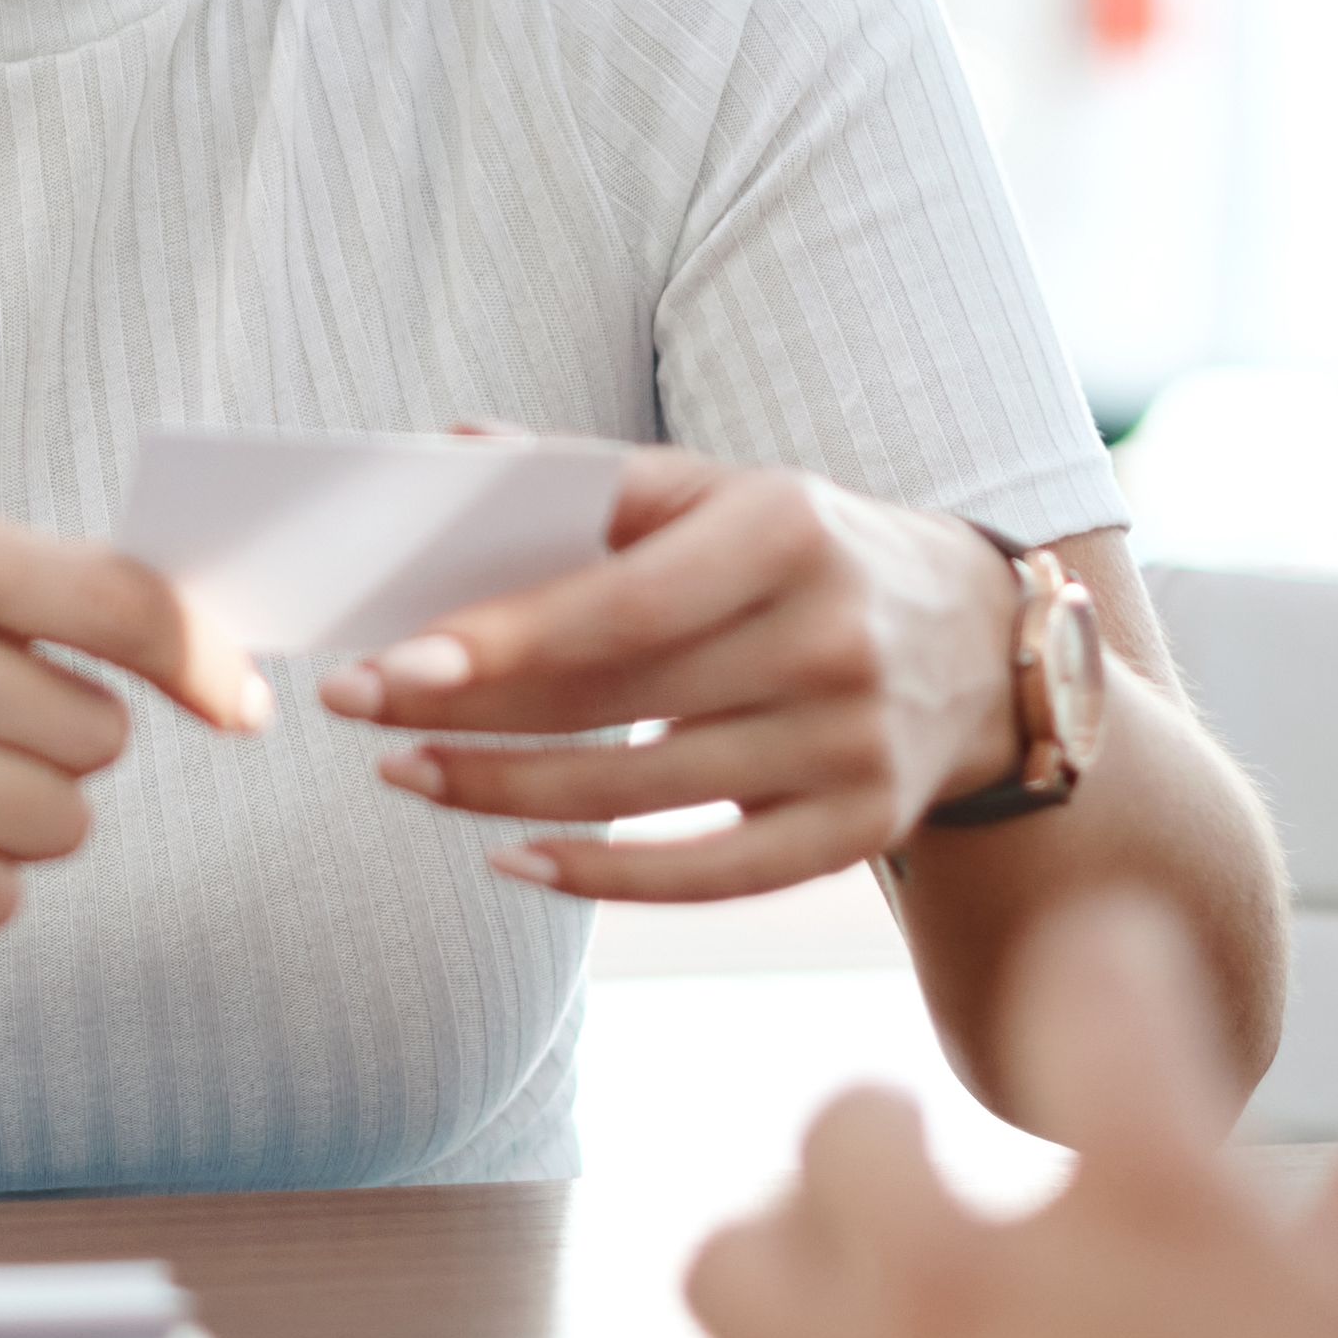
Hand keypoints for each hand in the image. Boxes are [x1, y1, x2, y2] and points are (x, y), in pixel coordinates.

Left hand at [317, 448, 1023, 898]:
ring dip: (504, 793)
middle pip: (616, 700)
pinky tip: (511, 859)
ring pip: (642, 793)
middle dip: (470, 713)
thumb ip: (592, 481)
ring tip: (408, 774)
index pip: (622, 601)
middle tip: (356, 710)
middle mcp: (829, 638)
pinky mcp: (856, 831)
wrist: (982, 644)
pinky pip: (704, 876)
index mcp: (787, 530)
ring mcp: (851, 746)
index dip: (503, 640)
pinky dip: (600, 877)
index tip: (392, 664)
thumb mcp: (724, 490)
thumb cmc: (804, 554)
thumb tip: (445, 459)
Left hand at [668, 900, 1337, 1337]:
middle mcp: (959, 1293)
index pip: (1092, 987)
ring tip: (844, 1311)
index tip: (1127, 991)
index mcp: (1147, 1210)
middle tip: (933, 1166)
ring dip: (790, 1272)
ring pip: (731, 1273)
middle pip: (850, 1126)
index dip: (1124, 970)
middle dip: (897, 1130)